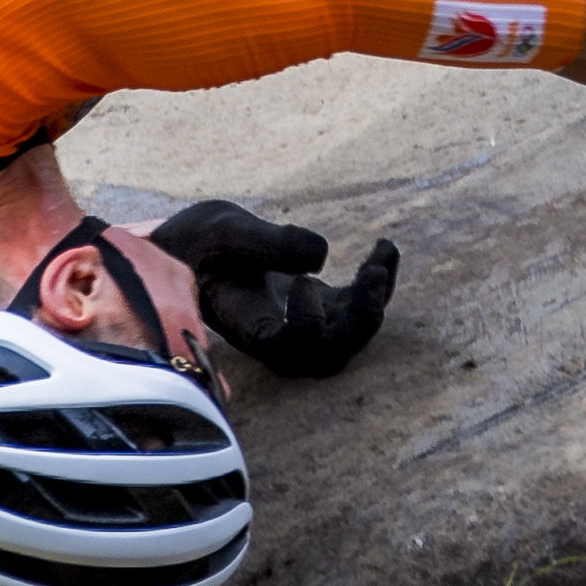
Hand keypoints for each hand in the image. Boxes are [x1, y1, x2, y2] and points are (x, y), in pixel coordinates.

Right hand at [145, 198, 398, 379]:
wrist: (198, 249)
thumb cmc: (201, 242)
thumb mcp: (223, 230)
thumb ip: (267, 242)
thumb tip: (323, 254)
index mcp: (246, 325)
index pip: (284, 349)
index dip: (304, 327)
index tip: (301, 283)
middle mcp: (277, 336)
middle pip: (328, 354)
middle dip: (360, 320)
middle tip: (373, 274)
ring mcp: (302, 325)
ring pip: (349, 337)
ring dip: (375, 300)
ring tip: (384, 253)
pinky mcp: (320, 308)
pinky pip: (356, 309)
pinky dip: (376, 283)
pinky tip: (386, 248)